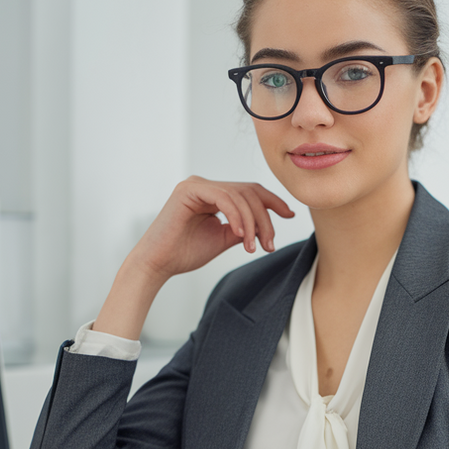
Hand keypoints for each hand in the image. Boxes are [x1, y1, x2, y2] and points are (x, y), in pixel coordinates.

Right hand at [124, 175, 294, 284]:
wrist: (158, 264)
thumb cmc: (185, 253)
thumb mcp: (223, 239)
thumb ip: (242, 229)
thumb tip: (264, 226)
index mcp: (214, 194)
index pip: (250, 191)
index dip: (272, 202)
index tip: (289, 215)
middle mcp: (206, 185)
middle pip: (249, 192)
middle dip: (265, 219)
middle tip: (269, 244)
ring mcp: (197, 184)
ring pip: (240, 195)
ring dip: (252, 223)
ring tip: (254, 246)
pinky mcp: (189, 189)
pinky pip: (224, 197)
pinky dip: (236, 216)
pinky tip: (241, 235)